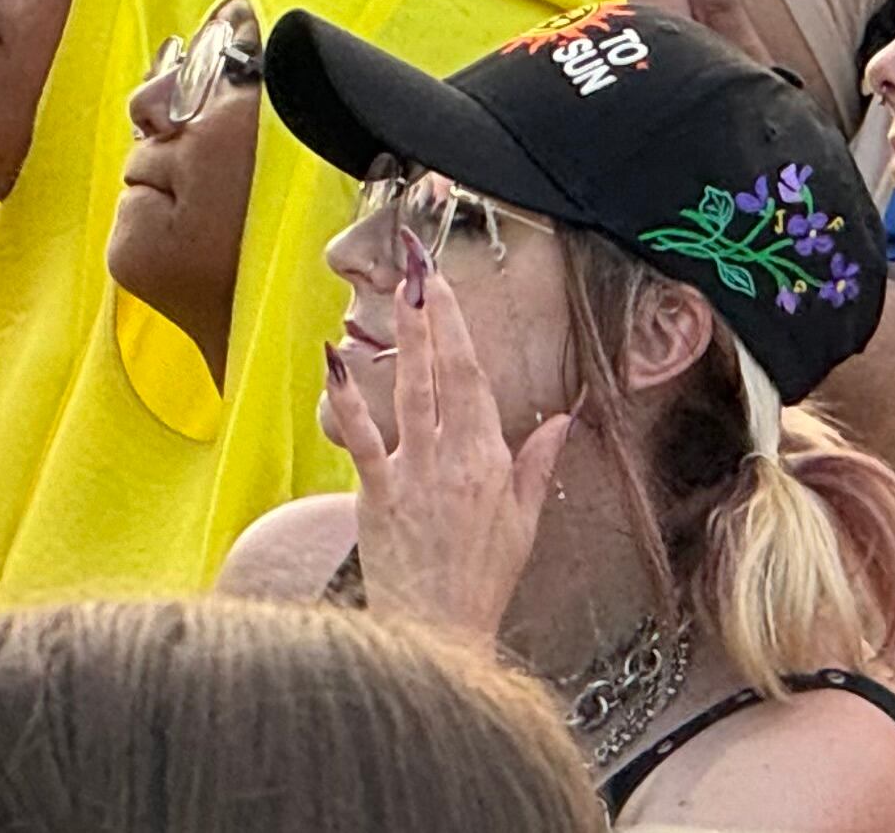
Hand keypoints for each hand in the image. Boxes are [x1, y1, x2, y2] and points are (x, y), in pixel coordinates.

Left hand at [316, 218, 570, 643]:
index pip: (474, 378)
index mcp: (489, 461)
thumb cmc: (482, 580)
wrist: (438, 631)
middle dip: (431, 313)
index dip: (458, 327)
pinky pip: (360, 438)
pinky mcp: (376, 493)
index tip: (445, 286)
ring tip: (396, 291)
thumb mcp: (524, 523)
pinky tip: (332, 361)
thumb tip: (562, 420)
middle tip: (419, 264)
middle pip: (442, 373)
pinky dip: (346, 399)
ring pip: (409, 392)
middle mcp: (452, 459)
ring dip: (403, 339)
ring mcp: (413, 473)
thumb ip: (537, 465)